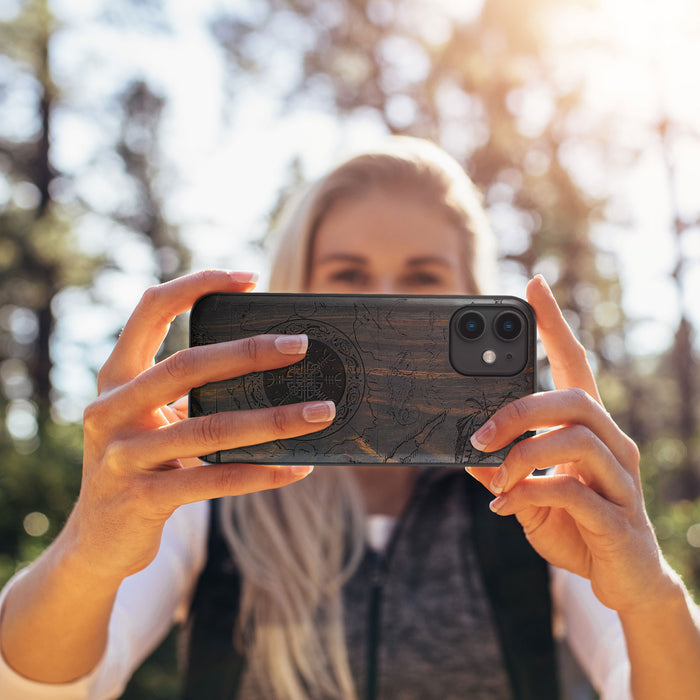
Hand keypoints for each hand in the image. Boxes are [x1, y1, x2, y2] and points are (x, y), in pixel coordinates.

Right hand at [69, 270, 333, 581]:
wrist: (95, 541)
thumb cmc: (139, 464)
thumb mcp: (150, 419)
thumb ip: (188, 392)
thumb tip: (269, 368)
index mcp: (116, 377)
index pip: (151, 310)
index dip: (197, 285)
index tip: (249, 278)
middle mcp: (111, 409)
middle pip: (187, 365)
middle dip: (249, 352)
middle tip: (301, 346)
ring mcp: (122, 456)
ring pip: (210, 428)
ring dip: (274, 419)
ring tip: (321, 412)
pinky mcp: (142, 499)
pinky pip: (214, 481)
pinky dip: (261, 473)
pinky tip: (298, 468)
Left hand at [466, 275, 674, 613]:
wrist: (623, 579)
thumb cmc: (576, 525)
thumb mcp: (528, 494)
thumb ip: (501, 471)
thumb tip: (466, 453)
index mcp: (588, 430)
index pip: (574, 365)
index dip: (555, 325)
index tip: (533, 287)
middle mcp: (612, 444)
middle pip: (574, 399)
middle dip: (519, 411)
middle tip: (479, 434)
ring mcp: (620, 480)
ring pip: (576, 438)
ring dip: (523, 455)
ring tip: (495, 477)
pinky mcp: (618, 517)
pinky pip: (573, 490)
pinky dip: (532, 492)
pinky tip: (508, 506)